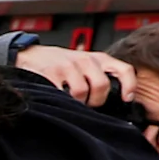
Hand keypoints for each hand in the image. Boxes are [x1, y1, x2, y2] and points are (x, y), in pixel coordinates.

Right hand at [10, 41, 137, 106]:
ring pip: (82, 92)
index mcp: (98, 58)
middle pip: (101, 85)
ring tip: (71, 101)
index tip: (126, 99)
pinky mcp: (51, 73)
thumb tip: (115, 100)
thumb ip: (98, 76)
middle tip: (88, 104)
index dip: (129, 86)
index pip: (123, 69)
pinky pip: (62, 94)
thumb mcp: (84, 65)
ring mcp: (67, 66)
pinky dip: (62, 101)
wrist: (29, 55)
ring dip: (77, 102)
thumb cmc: (59, 63)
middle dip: (96, 100)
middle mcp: (85, 59)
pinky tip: (59, 99)